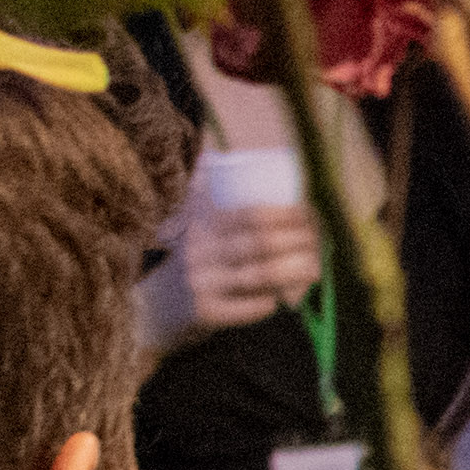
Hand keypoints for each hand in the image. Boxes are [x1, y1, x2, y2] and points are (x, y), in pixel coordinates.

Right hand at [158, 195, 319, 340]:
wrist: (151, 308)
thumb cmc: (192, 263)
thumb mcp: (193, 226)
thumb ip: (204, 194)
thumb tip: (215, 156)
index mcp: (202, 223)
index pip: (253, 213)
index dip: (290, 214)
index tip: (310, 216)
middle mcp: (200, 249)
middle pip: (262, 242)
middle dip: (301, 242)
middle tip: (318, 246)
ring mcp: (201, 281)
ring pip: (260, 274)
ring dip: (296, 272)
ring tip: (315, 270)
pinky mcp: (203, 312)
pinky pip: (247, 307)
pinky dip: (269, 303)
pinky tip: (282, 301)